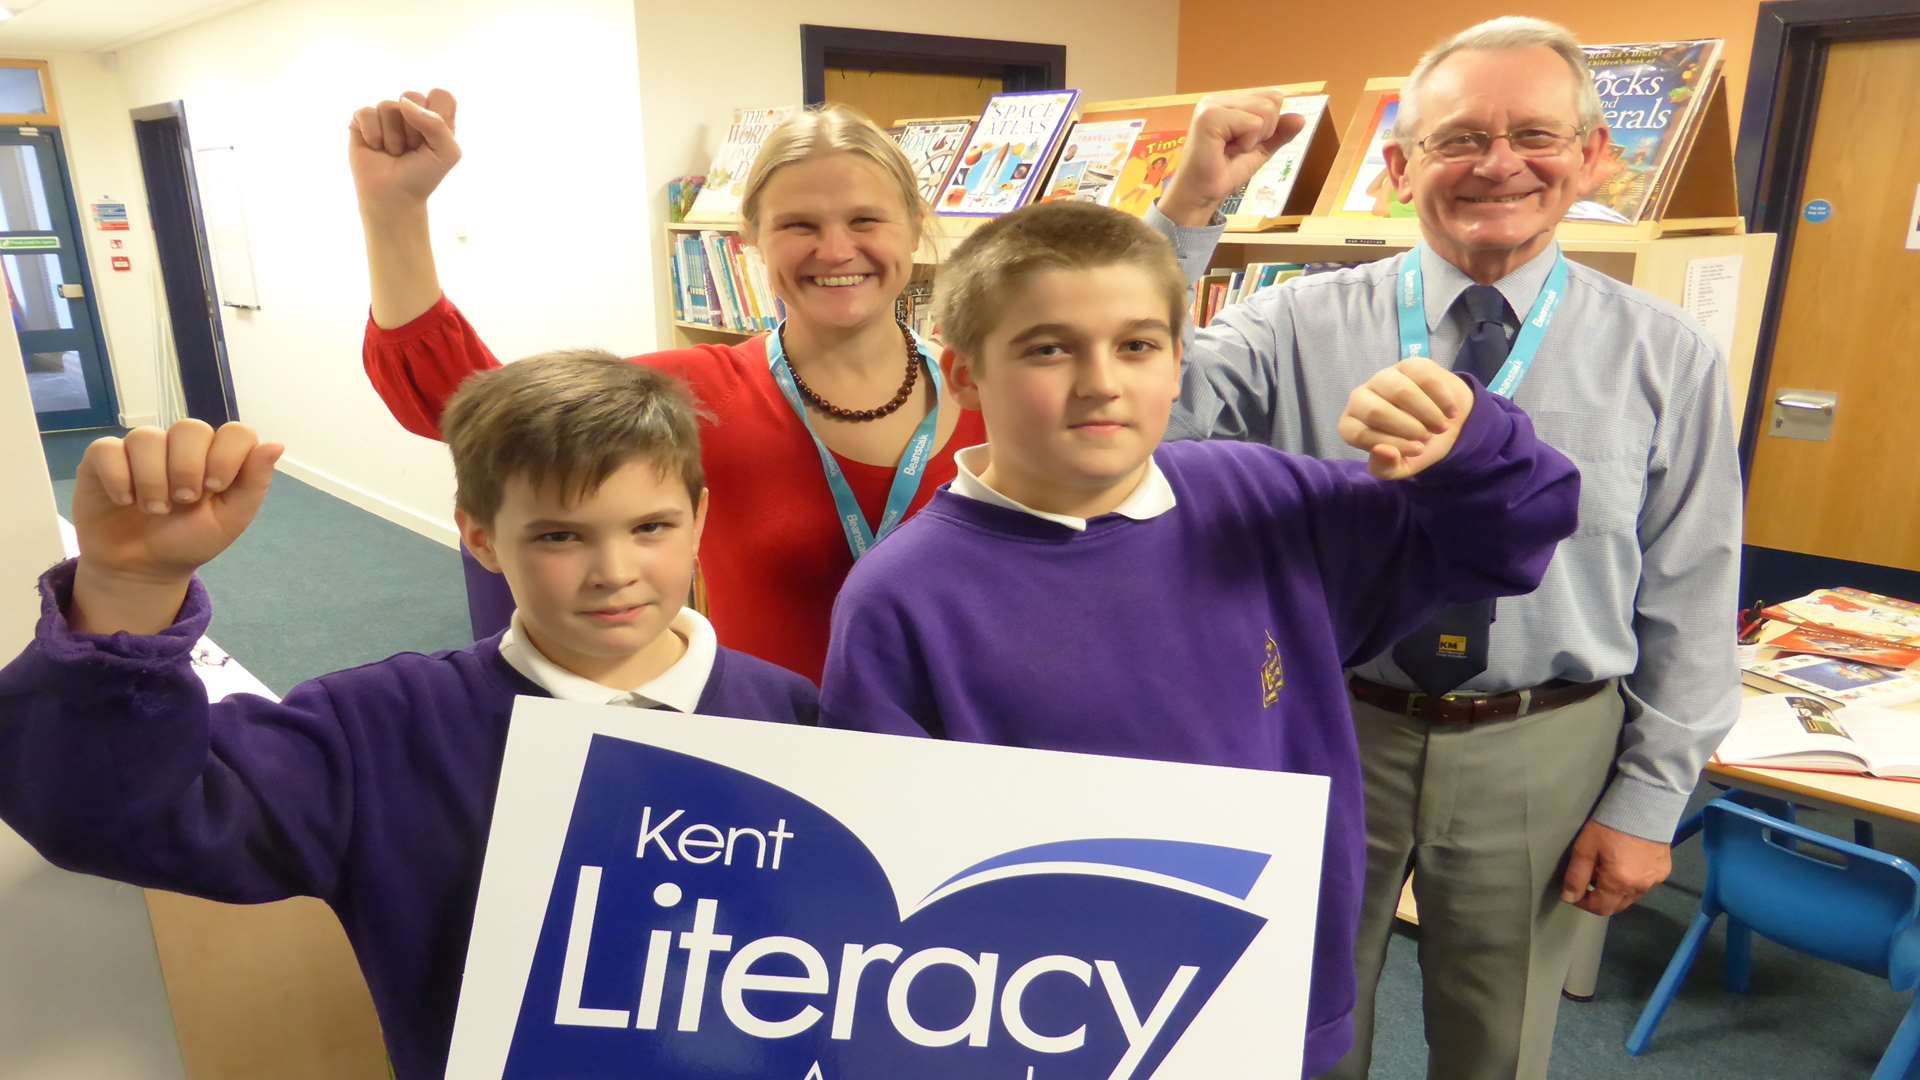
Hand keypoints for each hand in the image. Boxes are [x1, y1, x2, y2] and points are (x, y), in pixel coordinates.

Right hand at [74, 421, 281, 587]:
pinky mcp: (103, 459)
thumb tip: (276, 444)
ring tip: (155, 509)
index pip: (235, 431)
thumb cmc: (189, 540)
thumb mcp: (229, 519)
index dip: (227, 456)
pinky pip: (107, 449)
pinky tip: (125, 501)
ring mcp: (141, 450)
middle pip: (190, 427)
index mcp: (216, 456)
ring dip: (153, 479)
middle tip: (183, 501)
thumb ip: (253, 482)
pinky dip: (119, 478)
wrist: (142, 568)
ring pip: (146, 437)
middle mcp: (179, 446)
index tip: (215, 488)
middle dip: (188, 468)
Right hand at [349, 89, 460, 219]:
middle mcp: (410, 111)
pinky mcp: (363, 121)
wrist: (394, 197)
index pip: (441, 95)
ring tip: (394, 151)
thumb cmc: (423, 175)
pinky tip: (376, 148)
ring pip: (388, 105)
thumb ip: (437, 123)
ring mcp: (386, 115)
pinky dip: (373, 135)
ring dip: (393, 136)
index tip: (433, 140)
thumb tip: (403, 103)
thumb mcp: (447, 153)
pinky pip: (366, 113)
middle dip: (413, 128)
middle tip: (412, 148)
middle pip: (412, 95)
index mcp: (435, 116)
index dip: (438, 116)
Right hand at [1157, 91, 1307, 225]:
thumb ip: (1279, 133)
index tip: (1244, 143)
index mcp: (1227, 101)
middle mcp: (1218, 98)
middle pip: (1272, 100)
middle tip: (1238, 148)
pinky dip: (1247, 143)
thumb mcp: (1259, 150)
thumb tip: (1301, 118)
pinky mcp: (1209, 117)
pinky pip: (1252, 123)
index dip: (1269, 124)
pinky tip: (1226, 151)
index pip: (1272, 96)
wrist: (1202, 196)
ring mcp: (1212, 105)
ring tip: (1232, 149)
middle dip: (1265, 130)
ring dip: (1255, 138)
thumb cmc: (1224, 172)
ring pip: (1265, 110)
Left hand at [1337, 358, 1474, 478]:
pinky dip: (1442, 398)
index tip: (1418, 451)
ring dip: (1427, 413)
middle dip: (1408, 428)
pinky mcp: (1408, 365)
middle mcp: (1359, 398)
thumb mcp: (1400, 466)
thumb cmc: (1416, 446)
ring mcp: (1383, 378)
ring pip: (1400, 391)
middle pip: (1376, 411)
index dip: (1392, 444)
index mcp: (1351, 425)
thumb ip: (1386, 467)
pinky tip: (1450, 412)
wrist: (1444, 423)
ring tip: (1441, 427)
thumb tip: (1383, 452)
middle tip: (1429, 437)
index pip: (1359, 434)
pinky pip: (1424, 378)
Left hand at [1560, 820, 1672, 915]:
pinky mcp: (1663, 871)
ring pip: (1631, 897)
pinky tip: (1626, 865)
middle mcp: (1640, 887)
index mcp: (1619, 883)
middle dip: (1600, 899)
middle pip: (1617, 906)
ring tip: (1607, 870)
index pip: (1600, 908)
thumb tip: (1569, 898)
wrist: (1644, 804)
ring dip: (1616, 892)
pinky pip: (1644, 886)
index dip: (1584, 904)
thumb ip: (1576, 876)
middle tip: (1589, 881)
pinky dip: (1632, 882)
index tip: (1574, 893)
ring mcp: (1654, 881)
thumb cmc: (1610, 825)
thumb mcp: (1585, 848)